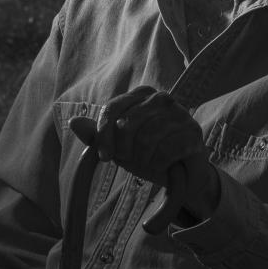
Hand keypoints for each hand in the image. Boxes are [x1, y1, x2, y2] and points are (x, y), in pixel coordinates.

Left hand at [78, 87, 220, 224]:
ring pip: (147, 138)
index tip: (104, 157)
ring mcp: (180, 114)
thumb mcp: (118, 146)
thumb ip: (96, 135)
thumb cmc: (147, 154)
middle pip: (128, 124)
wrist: (180, 173)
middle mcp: (161, 98)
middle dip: (124, 150)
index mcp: (141, 94)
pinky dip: (158, 164)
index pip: (112, 109)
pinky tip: (161, 166)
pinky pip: (166, 151)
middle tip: (130, 161)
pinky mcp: (193, 133)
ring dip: (142, 159)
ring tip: (147, 163)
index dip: (103, 135)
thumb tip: (73, 121)